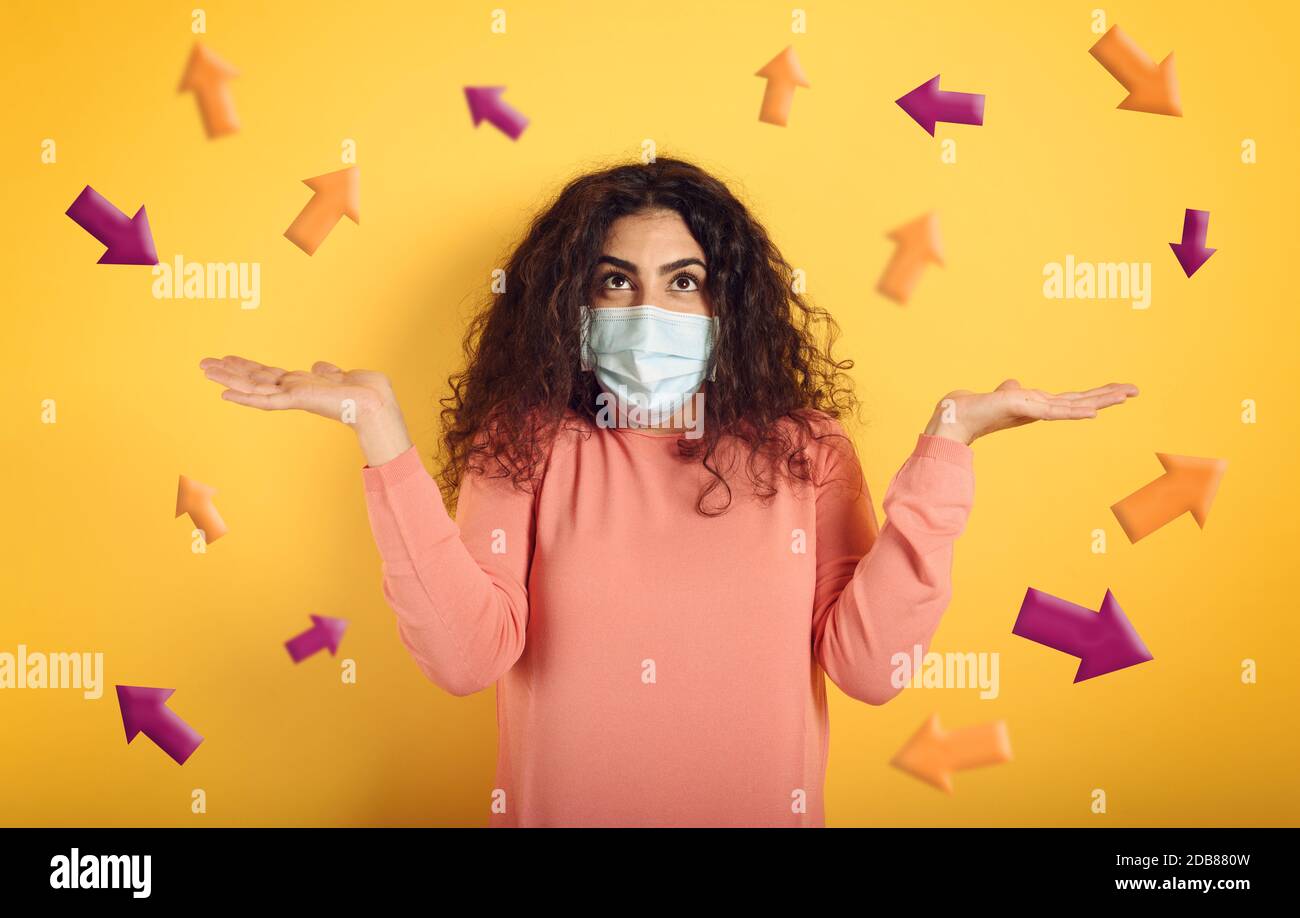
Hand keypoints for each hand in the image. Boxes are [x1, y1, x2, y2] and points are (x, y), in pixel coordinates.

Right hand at [198, 355, 413, 465]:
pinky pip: (265, 399)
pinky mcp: (296, 400)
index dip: (246, 367)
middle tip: (203, 364)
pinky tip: (225, 393)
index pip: (267, 375)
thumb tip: (319, 365)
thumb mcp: (341, 375)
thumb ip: (327, 371)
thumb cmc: (365, 391)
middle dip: (228, 371)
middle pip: (253, 379)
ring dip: (228, 378)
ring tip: (205, 370)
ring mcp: (292, 396)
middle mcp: (293, 390)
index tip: (227, 360)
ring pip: (253, 387)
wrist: (376, 402)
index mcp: (301, 384)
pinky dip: (245, 396)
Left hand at [923, 379, 1138, 445]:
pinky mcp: (1024, 409)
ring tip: (1125, 394)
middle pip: (1080, 400)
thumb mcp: (999, 395)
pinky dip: (1075, 411)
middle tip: (1136, 390)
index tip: (1119, 390)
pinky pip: (1055, 411)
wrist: (954, 417)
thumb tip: (1015, 383)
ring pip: (1073, 405)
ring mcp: (1034, 410)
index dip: (1095, 395)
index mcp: (1037, 405)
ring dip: (1101, 399)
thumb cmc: (976, 409)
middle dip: (1108, 395)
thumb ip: (1011, 390)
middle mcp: (1039, 408)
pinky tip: (1094, 411)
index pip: (1072, 399)